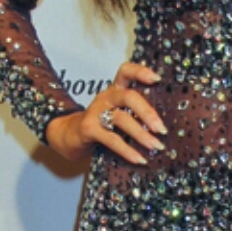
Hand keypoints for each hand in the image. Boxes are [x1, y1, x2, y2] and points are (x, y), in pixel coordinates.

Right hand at [45, 62, 165, 164]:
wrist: (68, 136)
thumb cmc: (100, 125)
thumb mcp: (116, 113)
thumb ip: (134, 113)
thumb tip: (163, 128)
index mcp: (114, 90)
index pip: (126, 71)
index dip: (141, 72)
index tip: (157, 79)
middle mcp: (105, 97)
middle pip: (129, 96)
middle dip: (147, 113)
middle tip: (162, 129)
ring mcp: (95, 112)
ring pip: (121, 118)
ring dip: (141, 134)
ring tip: (155, 146)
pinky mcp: (88, 129)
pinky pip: (111, 139)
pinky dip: (127, 150)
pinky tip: (139, 159)